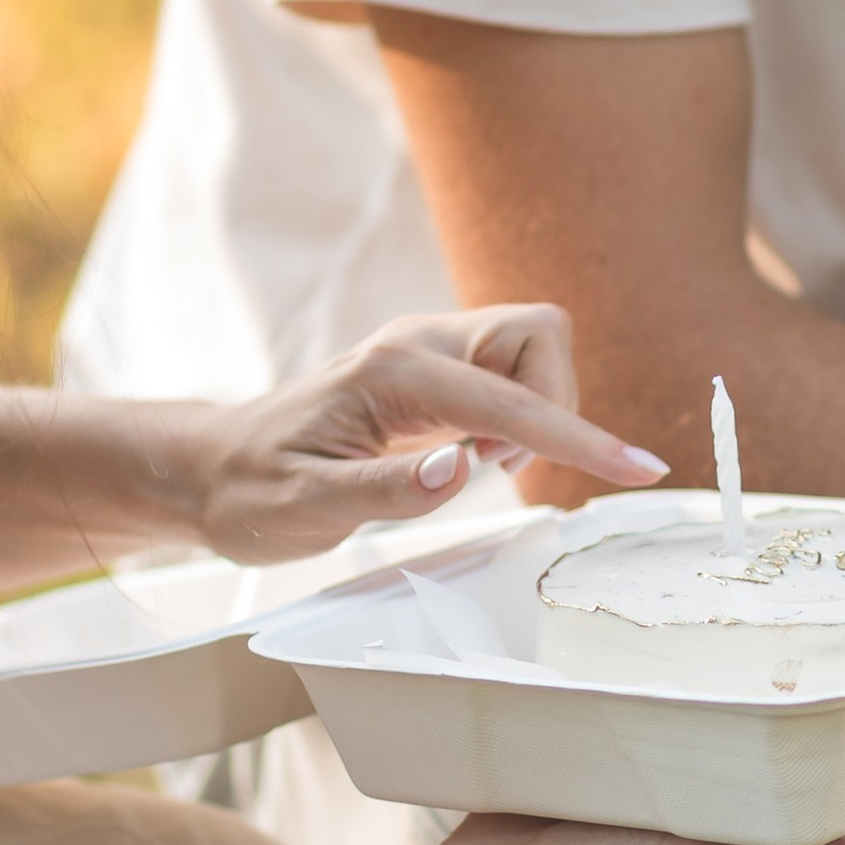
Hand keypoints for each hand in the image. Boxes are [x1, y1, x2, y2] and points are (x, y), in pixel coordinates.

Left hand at [181, 306, 667, 562]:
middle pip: (539, 337)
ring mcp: (428, 353)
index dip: (578, 438)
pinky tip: (470, 457)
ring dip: (536, 411)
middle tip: (501, 467)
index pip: (512, 399)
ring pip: (532, 350)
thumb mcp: (306, 508)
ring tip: (480, 464)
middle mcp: (418, 345)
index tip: (636, 468)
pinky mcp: (434, 373)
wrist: (209, 470)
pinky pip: (510, 375)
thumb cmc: (251, 491)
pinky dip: (517, 416)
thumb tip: (462, 468)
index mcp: (394, 373)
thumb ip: (387, 490)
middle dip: (554, 403)